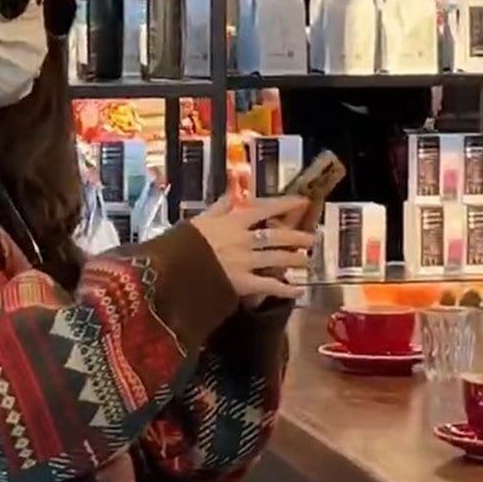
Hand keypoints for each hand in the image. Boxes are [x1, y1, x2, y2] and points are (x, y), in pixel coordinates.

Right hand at [192, 194, 314, 299]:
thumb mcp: (198, 219)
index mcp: (233, 222)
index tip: (303, 202)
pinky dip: (287, 288)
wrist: (170, 270)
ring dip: (295, 259)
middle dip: (297, 237)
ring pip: (278, 259)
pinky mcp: (243, 283)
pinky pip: (270, 286)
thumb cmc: (181, 243)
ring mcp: (246, 262)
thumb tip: (231, 192)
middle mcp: (244, 240)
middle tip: (312, 239)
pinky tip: (299, 289)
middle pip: (278, 236)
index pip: (265, 209)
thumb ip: (218, 207)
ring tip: (307, 261)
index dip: (286, 204)